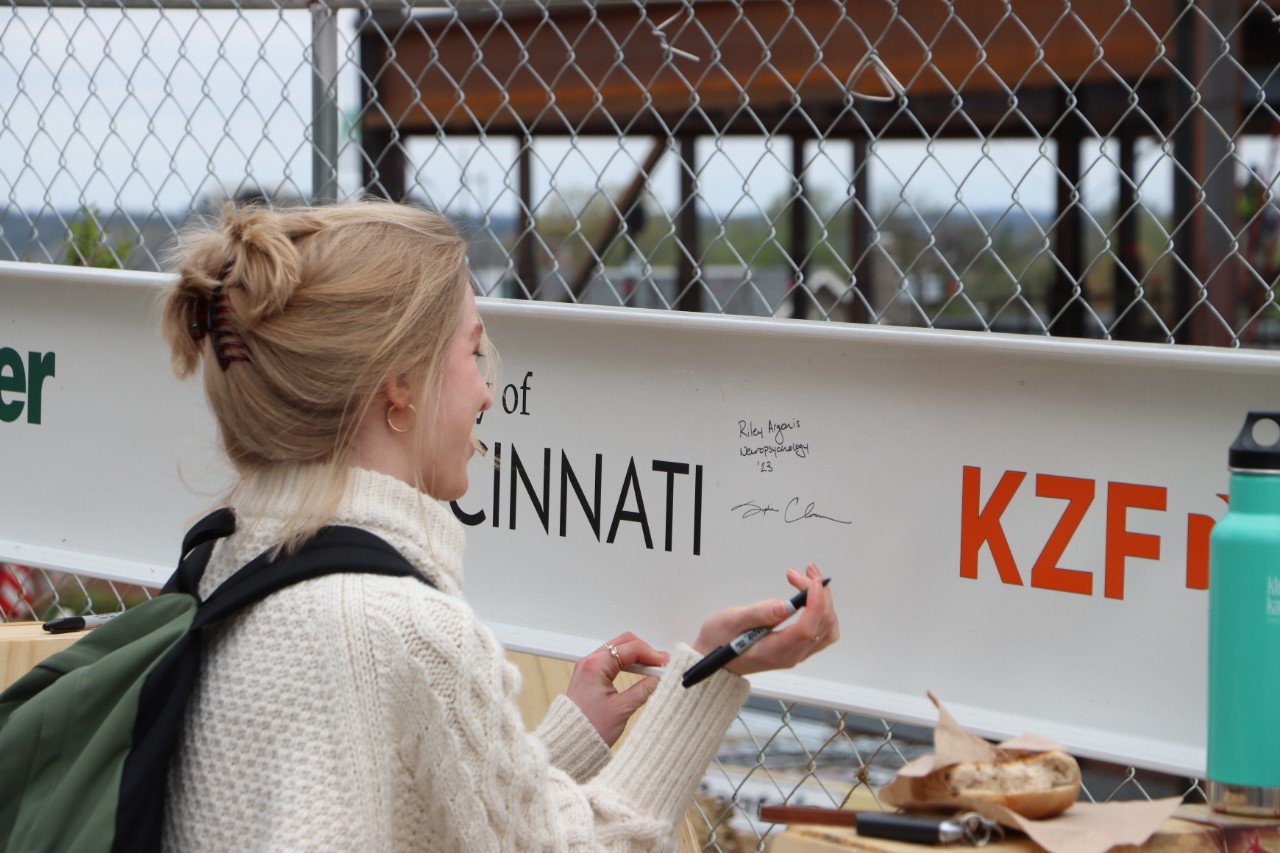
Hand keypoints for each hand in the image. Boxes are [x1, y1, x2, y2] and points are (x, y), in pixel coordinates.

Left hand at [565, 631, 669, 746]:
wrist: (569, 743)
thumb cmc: (588, 729)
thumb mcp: (622, 709)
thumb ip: (643, 690)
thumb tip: (658, 679)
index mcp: (595, 665)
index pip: (630, 648)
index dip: (652, 654)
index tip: (665, 663)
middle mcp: (589, 662)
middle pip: (623, 643)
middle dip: (645, 651)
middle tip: (661, 664)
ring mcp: (588, 668)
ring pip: (618, 651)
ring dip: (637, 657)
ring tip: (653, 670)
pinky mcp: (590, 676)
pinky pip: (612, 661)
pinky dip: (628, 664)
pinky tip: (640, 673)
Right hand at [692, 563, 837, 676]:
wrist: (712, 659)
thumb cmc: (718, 641)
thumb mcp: (731, 622)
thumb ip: (758, 614)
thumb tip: (783, 606)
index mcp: (776, 651)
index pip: (807, 629)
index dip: (815, 603)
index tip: (811, 582)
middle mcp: (791, 654)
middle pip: (822, 625)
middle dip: (819, 595)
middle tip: (803, 573)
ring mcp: (795, 652)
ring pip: (826, 629)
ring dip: (824, 601)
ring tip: (810, 578)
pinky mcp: (796, 647)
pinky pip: (821, 631)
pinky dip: (821, 610)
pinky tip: (812, 595)